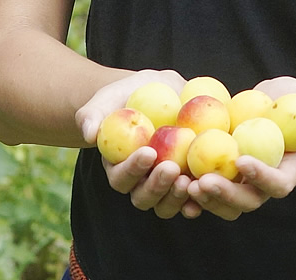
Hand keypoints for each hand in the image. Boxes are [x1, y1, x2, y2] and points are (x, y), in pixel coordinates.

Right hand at [76, 68, 197, 218]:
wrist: (156, 91)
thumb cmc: (126, 96)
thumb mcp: (106, 99)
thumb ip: (92, 114)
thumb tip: (89, 132)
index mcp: (118, 168)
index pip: (121, 177)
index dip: (133, 169)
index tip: (149, 152)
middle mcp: (140, 183)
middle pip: (144, 197)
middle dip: (158, 186)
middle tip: (172, 168)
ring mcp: (164, 185)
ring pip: (167, 203)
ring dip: (177, 197)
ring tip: (190, 180)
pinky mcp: (186, 179)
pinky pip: (192, 196)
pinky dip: (198, 198)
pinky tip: (206, 189)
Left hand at [186, 76, 295, 221]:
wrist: (279, 105)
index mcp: (290, 171)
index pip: (278, 184)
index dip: (261, 177)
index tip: (243, 160)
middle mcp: (266, 183)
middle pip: (247, 200)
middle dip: (226, 194)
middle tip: (203, 181)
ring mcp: (244, 181)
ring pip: (225, 201)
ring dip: (206, 196)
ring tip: (185, 183)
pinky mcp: (225, 173)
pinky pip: (209, 187)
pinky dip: (193, 189)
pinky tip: (176, 181)